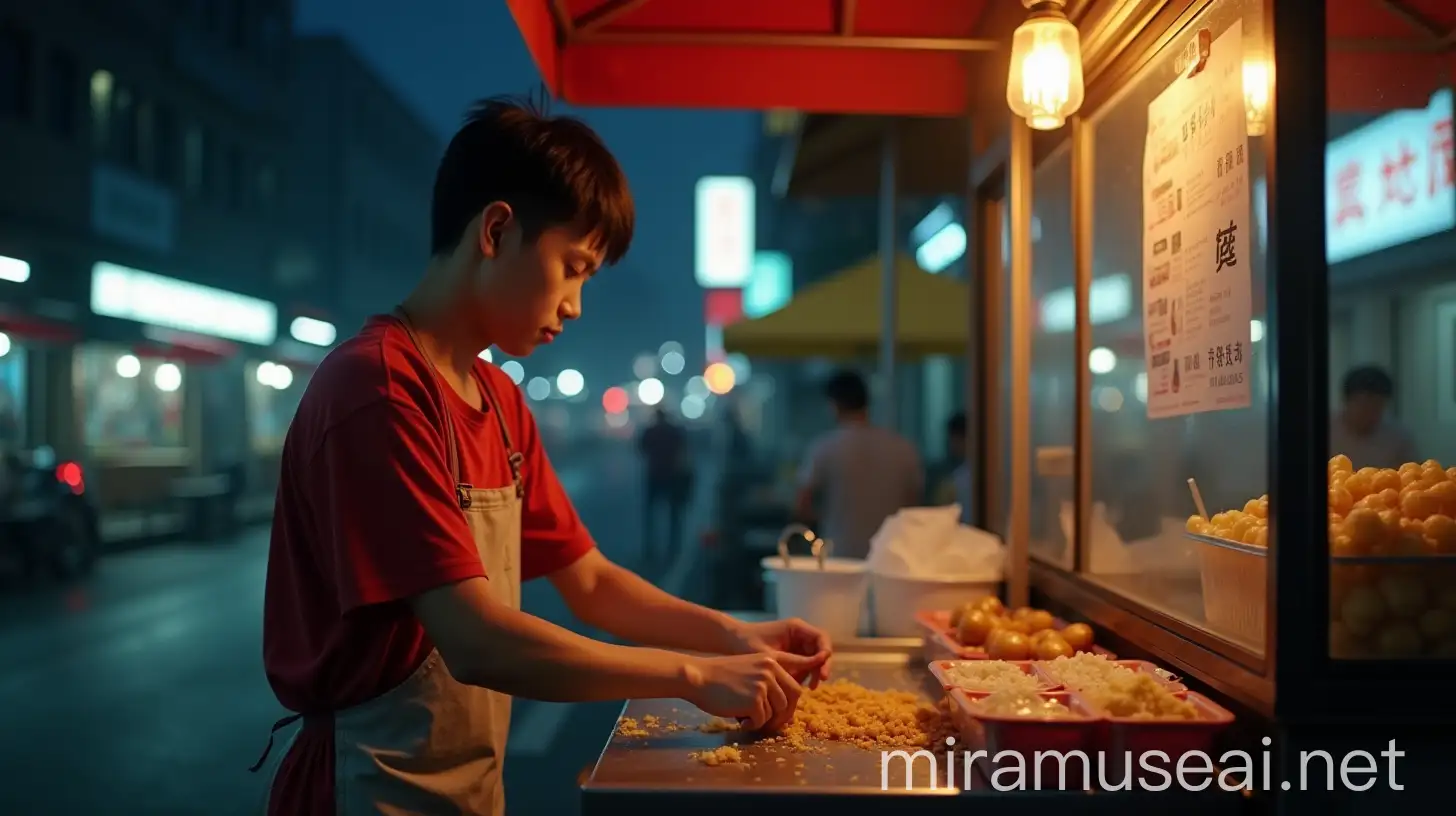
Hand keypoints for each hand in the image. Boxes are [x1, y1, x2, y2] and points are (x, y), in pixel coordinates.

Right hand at [685, 651, 827, 731]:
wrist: (699, 677)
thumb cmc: (721, 676)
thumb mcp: (750, 667)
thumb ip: (769, 678)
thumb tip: (787, 704)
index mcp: (772, 660)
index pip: (796, 682)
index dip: (795, 697)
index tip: (790, 708)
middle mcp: (771, 670)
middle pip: (792, 698)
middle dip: (784, 715)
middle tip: (771, 724)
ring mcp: (763, 685)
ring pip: (776, 711)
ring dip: (764, 720)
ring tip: (748, 719)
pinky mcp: (754, 701)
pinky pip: (762, 720)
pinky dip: (752, 725)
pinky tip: (740, 721)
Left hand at [725, 618, 833, 686]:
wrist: (730, 642)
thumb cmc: (747, 644)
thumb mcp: (770, 655)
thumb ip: (794, 661)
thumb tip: (815, 668)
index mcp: (796, 628)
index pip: (821, 638)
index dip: (825, 654)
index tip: (822, 671)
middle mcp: (799, 635)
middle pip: (820, 650)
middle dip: (821, 667)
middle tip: (817, 684)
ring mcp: (795, 645)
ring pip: (813, 660)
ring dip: (812, 673)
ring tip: (808, 688)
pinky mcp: (790, 656)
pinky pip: (803, 666)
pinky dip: (803, 676)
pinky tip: (796, 687)